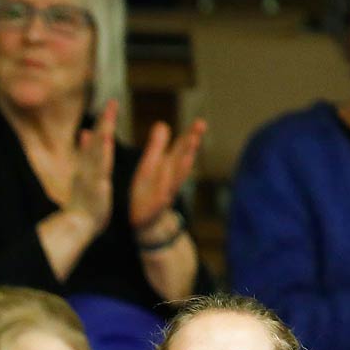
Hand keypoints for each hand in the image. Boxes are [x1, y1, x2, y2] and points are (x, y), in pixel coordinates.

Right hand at [64, 100, 117, 235]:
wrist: (74, 225)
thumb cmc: (84, 199)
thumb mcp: (85, 171)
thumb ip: (85, 152)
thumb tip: (84, 132)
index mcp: (89, 164)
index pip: (97, 138)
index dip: (104, 121)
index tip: (112, 102)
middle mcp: (89, 170)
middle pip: (97, 144)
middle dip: (104, 125)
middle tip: (112, 106)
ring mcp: (90, 183)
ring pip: (97, 162)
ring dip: (102, 148)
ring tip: (109, 133)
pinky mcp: (94, 197)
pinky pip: (98, 186)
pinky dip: (100, 178)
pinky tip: (104, 173)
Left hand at [129, 117, 205, 233]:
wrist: (148, 226)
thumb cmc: (150, 193)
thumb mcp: (150, 167)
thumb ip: (157, 147)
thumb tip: (162, 124)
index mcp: (167, 169)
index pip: (181, 150)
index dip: (190, 137)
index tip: (201, 122)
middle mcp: (168, 182)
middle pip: (181, 164)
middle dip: (189, 149)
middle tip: (198, 134)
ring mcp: (162, 198)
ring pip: (173, 183)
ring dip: (181, 171)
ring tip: (188, 157)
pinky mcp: (152, 213)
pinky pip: (157, 207)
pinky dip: (161, 200)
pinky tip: (164, 195)